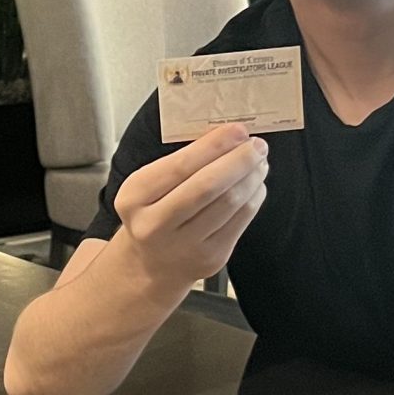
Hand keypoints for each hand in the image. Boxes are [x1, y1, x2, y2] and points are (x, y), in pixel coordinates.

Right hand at [112, 123, 267, 292]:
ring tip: (258, 162)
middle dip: (239, 161)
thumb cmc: (154, 214)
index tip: (237, 130)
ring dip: (251, 177)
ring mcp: (184, 246)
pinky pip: (241, 220)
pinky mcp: (211, 258)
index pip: (179, 167)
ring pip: (230, 203)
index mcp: (134, 198)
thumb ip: (181, 163)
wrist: (152, 264)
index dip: (214, 146)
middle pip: (208, 186)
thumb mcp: (150, 186)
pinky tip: (254, 185)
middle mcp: (155, 225)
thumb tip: (226, 137)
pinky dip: (254, 197)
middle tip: (257, 145)